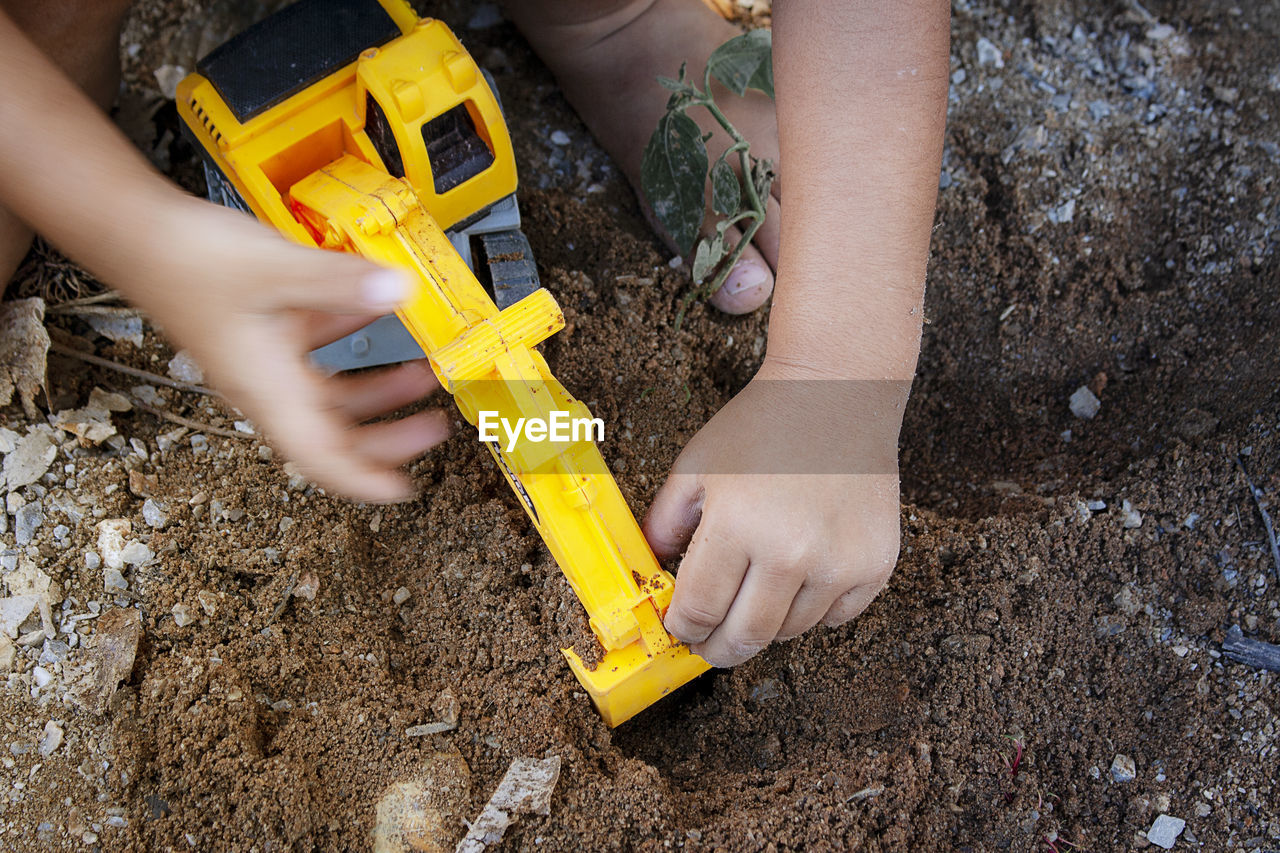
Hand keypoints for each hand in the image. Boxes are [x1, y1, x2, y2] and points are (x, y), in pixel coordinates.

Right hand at [126, 196, 447, 501]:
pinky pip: (318, 357)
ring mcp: (267, 361)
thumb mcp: (276, 271)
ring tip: (421, 376)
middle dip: (387, 439)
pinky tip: (379, 319)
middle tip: (433, 430)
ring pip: (331, 397)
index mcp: (268, 390)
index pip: (320, 458)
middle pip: (334, 435)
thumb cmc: (188, 262)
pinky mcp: (266, 332)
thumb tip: (397, 291)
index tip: (402, 490)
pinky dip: (352, 348)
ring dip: (378, 393)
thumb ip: (342, 283)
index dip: (363, 481)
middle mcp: (267, 385)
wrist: (139, 235)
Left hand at [642, 358, 905, 666]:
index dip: (684, 627)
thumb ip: (664, 522)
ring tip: (752, 601)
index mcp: (736, 526)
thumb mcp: (696, 466)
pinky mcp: (875, 565)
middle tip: (708, 644)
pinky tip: (797, 584)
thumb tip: (650, 571)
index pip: (700, 609)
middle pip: (745, 637)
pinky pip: (835, 619)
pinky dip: (812, 613)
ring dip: (765, 627)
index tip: (681, 627)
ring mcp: (838, 563)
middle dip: (717, 648)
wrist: (837, 395)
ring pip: (790, 632)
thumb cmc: (762, 426)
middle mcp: (790, 552)